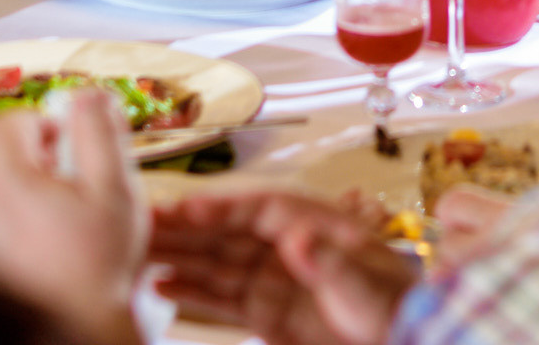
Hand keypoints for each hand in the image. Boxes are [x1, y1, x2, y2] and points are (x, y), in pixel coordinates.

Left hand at [0, 90, 146, 344]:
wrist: (70, 325)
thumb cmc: (98, 263)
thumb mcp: (115, 189)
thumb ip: (100, 131)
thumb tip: (89, 92)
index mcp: (7, 179)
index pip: (13, 122)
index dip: (49, 125)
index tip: (74, 150)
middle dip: (28, 152)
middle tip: (66, 177)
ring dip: (14, 181)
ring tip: (52, 207)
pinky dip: (1, 212)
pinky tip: (36, 234)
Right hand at [146, 190, 413, 344]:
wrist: (401, 343)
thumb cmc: (395, 311)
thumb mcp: (367, 288)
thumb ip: (331, 265)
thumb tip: (296, 238)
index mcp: (319, 226)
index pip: (262, 209)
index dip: (223, 206)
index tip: (186, 208)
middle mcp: (289, 248)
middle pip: (230, 230)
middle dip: (187, 226)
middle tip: (141, 222)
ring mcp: (275, 280)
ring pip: (217, 262)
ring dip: (179, 255)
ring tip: (137, 250)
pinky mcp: (265, 312)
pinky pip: (221, 297)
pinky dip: (190, 291)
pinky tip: (160, 285)